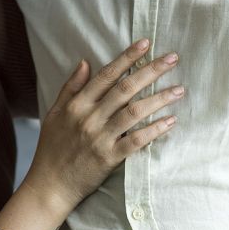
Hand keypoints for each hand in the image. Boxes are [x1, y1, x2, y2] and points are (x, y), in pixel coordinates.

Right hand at [22, 40, 183, 213]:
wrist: (49, 185)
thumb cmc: (52, 148)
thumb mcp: (55, 113)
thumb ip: (70, 87)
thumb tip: (84, 61)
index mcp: (76, 104)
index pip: (106, 75)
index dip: (127, 57)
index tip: (146, 43)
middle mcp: (89, 117)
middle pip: (125, 89)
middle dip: (151, 71)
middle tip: (172, 59)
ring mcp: (100, 138)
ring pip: (134, 112)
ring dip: (159, 99)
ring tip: (179, 89)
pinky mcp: (109, 158)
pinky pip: (136, 141)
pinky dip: (154, 130)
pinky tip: (170, 121)